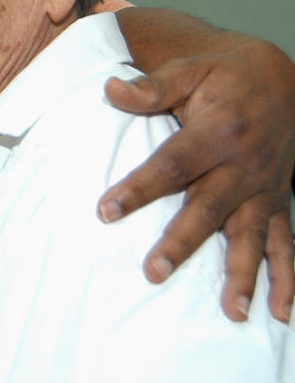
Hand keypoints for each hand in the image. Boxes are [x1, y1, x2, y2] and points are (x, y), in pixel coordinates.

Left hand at [100, 36, 294, 322]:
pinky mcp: (278, 201)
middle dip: (182, 242)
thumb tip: (111, 89)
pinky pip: (285, 243)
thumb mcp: (189, 69)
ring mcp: (264, 187)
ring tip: (230, 312)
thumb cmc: (223, 76)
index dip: (140, 188)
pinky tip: (280, 312)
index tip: (106, 210)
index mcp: (218, 131)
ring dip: (240, 273)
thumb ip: (152, 86)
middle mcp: (244, 164)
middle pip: (208, 207)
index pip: (172, 164)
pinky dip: (286, 278)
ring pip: (249, 235)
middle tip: (154, 271)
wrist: (282, 79)